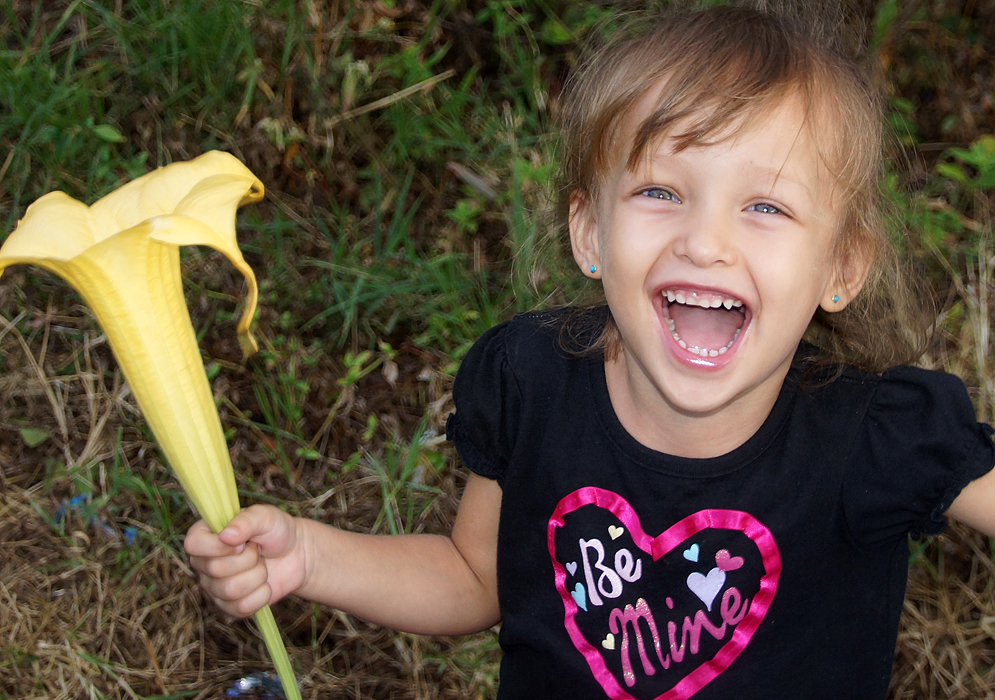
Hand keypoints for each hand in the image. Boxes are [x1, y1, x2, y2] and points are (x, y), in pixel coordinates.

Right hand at [184, 504, 307, 617]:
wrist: (296, 554)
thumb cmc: (276, 531)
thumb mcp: (265, 516)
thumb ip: (246, 520)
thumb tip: (226, 536)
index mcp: (205, 535)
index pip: (193, 544)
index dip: (217, 546)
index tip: (241, 543)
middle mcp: (204, 563)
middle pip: (215, 569)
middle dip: (248, 558)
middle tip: (258, 550)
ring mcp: (214, 587)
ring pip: (230, 590)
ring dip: (258, 576)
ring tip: (262, 565)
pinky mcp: (230, 607)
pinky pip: (241, 607)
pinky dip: (262, 594)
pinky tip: (265, 584)